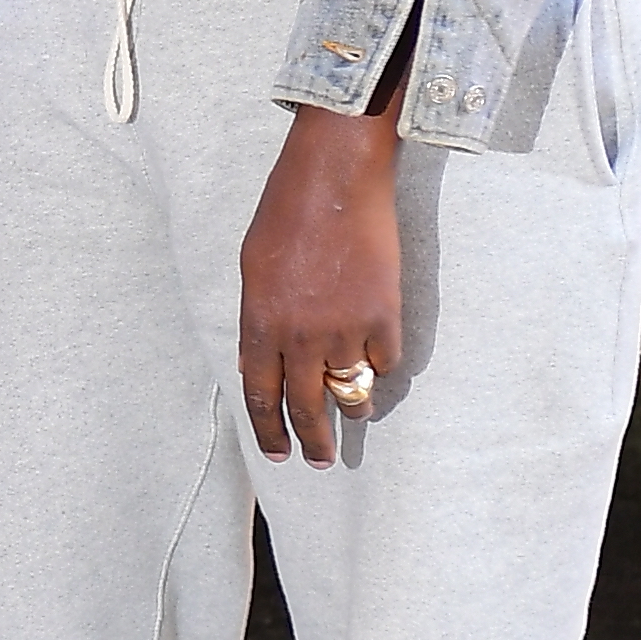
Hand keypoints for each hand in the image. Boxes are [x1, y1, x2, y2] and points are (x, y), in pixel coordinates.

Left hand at [238, 105, 402, 466]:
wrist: (336, 177)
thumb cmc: (287, 212)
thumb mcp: (254, 268)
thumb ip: (260, 318)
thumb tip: (265, 359)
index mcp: (260, 323)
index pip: (261, 396)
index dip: (270, 430)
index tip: (280, 454)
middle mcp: (299, 336)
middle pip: (306, 408)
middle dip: (314, 442)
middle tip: (321, 462)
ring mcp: (344, 328)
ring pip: (352, 390)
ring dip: (355, 406)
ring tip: (357, 413)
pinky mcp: (384, 315)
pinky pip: (386, 361)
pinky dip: (382, 365)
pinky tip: (379, 364)